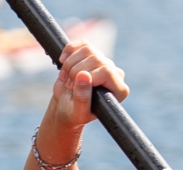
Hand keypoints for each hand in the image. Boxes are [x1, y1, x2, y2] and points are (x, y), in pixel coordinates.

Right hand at [35, 41, 126, 157]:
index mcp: (119, 90)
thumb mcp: (78, 112)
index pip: (107, 71)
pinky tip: (63, 62)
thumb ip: (83, 97)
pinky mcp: (91, 54)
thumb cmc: (74, 113)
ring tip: (66, 78)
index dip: (89, 75)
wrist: (66, 105)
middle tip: (69, 85)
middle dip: (75, 71)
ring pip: (87, 49)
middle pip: (96, 59)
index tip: (75, 86)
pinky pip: (81, 43)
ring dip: (70, 63)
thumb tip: (84, 75)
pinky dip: (68, 51)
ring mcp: (103, 62)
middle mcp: (114, 74)